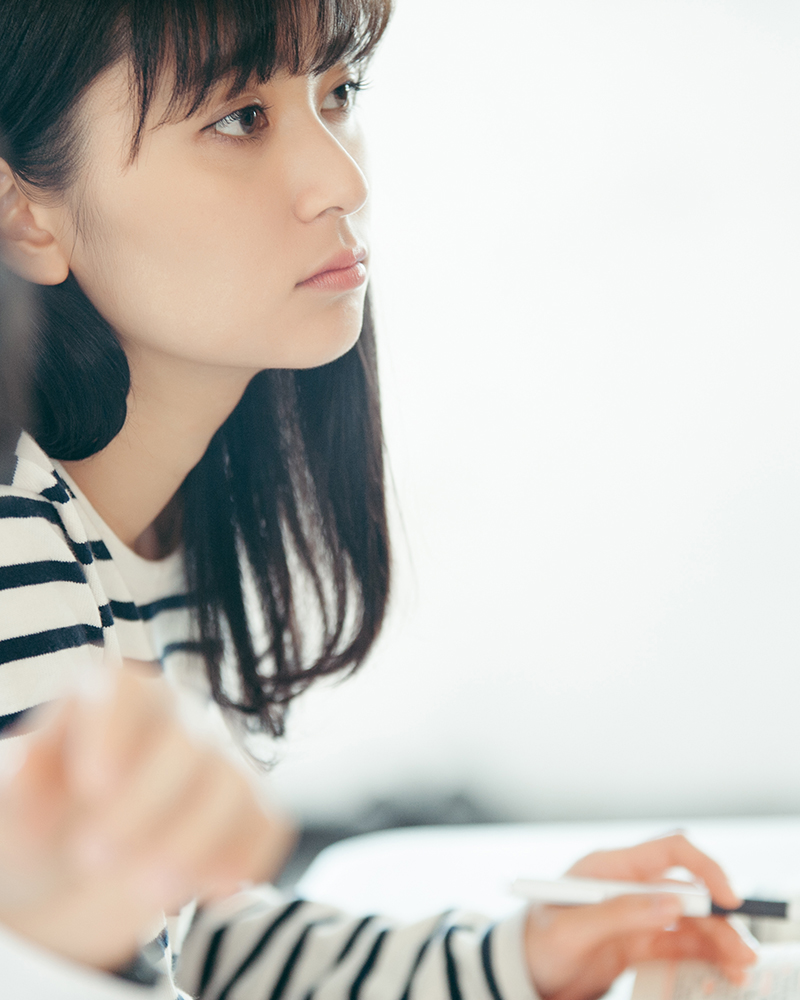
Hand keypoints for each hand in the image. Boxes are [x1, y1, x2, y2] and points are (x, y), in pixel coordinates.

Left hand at [0, 665, 294, 970]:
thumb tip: (23, 764)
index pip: (124, 690)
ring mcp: (219, 762)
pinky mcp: (249, 809)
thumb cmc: (39, 825)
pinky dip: (243, 859)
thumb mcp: (12, 804)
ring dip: (195, 842)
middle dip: (144, 808)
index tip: (91, 785)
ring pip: (232, 788)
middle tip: (92, 858)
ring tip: (148, 890)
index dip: (114, 732)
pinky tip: (205, 890)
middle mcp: (174, 718)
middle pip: (185, 744)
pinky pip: (267, 825)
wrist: (70, 877)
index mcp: (112, 699)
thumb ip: (19, 779)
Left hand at [524, 834, 757, 999]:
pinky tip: (722, 969)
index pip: (668, 851)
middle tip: (742, 946)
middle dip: (718, 915)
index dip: (704, 868)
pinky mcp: (637, 943)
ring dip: (717, 939)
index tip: (727, 898)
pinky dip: (703, 955)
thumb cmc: (536, 942)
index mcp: (610, 867)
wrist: (522, 973)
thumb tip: (671, 903)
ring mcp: (635, 915)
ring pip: (689, 920)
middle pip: (687, 889)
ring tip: (740, 965)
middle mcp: (628, 886)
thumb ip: (620, 914)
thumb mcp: (572, 929)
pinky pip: (679, 945)